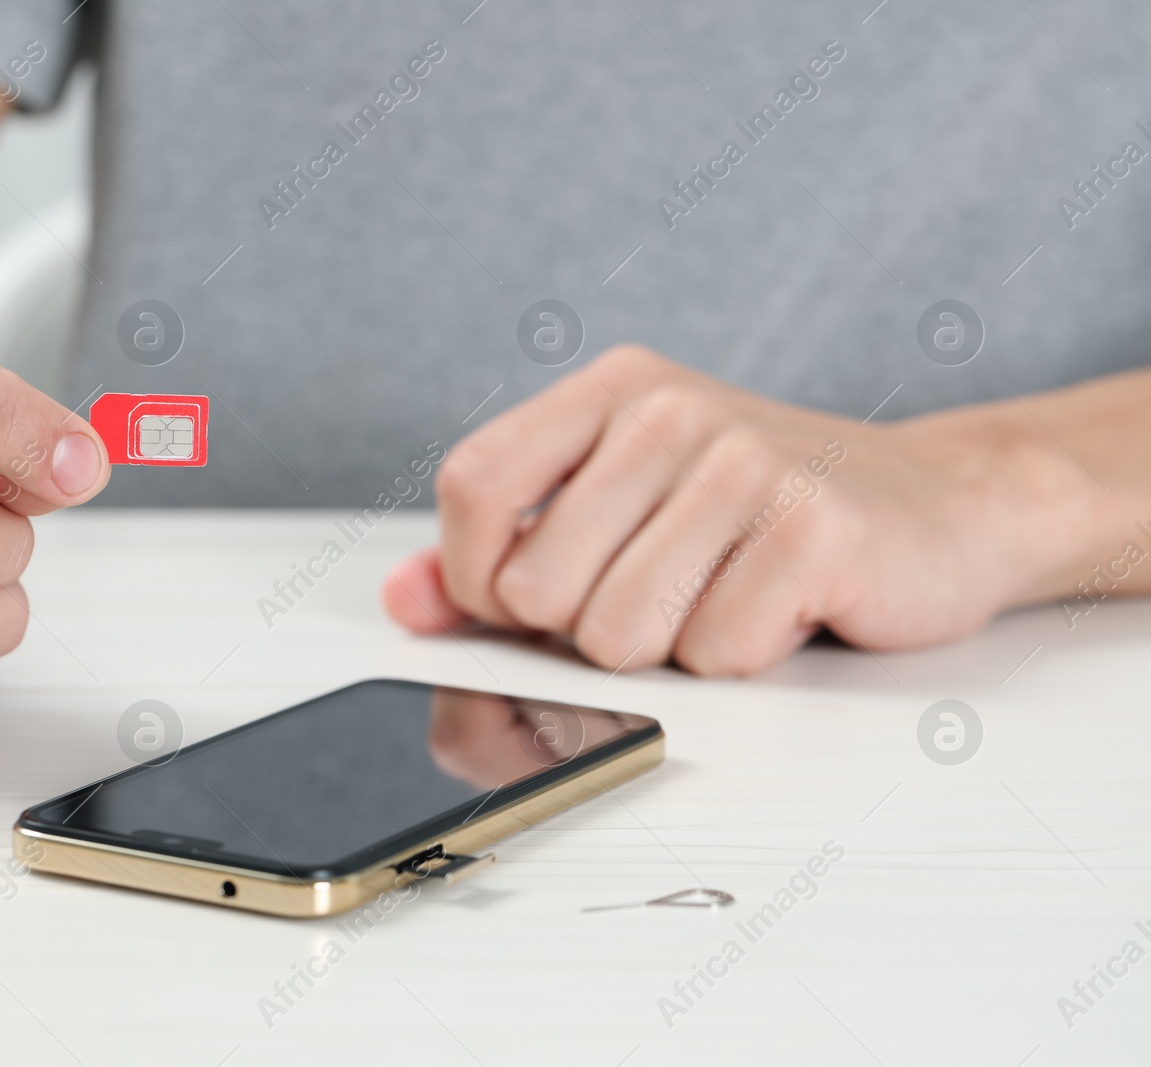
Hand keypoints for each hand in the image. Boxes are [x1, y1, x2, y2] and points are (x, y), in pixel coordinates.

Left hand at [384, 345, 1088, 674]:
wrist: (938, 506)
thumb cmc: (761, 515)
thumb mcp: (621, 509)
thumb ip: (501, 553)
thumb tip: (401, 601)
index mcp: (609, 391)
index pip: (471, 487)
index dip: (479, 575)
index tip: (529, 597)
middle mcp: (669, 410)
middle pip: (536, 587)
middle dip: (588, 628)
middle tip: (668, 588)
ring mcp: (744, 462)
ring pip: (617, 636)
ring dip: (671, 647)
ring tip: (726, 591)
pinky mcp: (812, 529)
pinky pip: (712, 655)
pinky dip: (744, 657)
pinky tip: (783, 605)